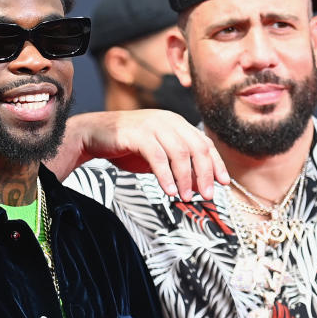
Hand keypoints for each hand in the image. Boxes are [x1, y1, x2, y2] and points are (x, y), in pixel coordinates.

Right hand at [53, 110, 228, 199]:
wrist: (93, 135)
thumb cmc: (125, 146)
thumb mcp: (157, 155)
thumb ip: (177, 165)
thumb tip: (200, 185)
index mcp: (176, 123)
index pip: (204, 143)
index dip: (216, 164)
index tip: (223, 183)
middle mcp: (168, 120)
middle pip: (197, 148)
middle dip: (205, 173)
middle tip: (208, 194)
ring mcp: (153, 125)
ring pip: (180, 153)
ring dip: (186, 178)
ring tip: (186, 196)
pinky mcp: (138, 134)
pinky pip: (158, 157)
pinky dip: (166, 176)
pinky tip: (169, 190)